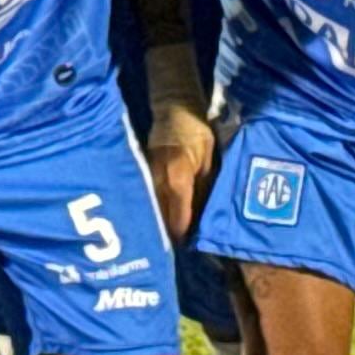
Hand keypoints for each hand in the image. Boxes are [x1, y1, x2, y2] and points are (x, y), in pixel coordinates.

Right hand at [144, 98, 217, 237]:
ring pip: (153, 210)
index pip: (178, 219)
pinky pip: (149, 198)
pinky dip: (156, 209)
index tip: (191, 249)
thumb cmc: (197, 129)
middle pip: (161, 219)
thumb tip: (206, 216)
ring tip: (171, 238)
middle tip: (181, 249)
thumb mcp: (210, 159)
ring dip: (161, 223)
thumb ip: (206, 188)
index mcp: (177, 178)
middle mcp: (158, 181)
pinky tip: (162, 217)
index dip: (184, 236)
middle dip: (170, 235)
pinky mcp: (143, 172)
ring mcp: (147, 177)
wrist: (174, 105)